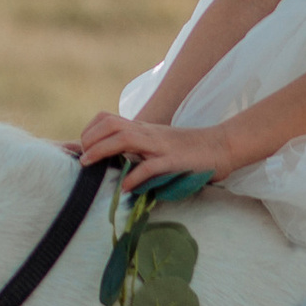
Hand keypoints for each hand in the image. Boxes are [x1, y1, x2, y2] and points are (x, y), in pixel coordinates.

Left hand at [70, 110, 241, 192]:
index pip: (108, 119)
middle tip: (82, 159)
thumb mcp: (158, 144)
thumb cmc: (189, 149)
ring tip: (90, 165)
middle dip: (90, 139)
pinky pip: (150, 166)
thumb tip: (117, 162)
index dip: (90, 130)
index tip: (83, 147)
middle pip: (111, 124)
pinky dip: (134, 176)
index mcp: (143, 129)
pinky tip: (125, 187)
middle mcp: (148, 133)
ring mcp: (160, 145)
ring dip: (102, 150)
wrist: (222, 145)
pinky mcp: (174, 161)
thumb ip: (138, 148)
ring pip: (125, 138)